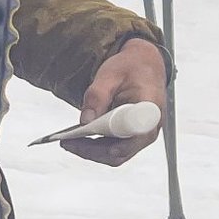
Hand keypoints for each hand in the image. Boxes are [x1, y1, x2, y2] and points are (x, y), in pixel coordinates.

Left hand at [64, 39, 166, 166]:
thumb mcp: (110, 74)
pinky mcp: (133, 137)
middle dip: (92, 150)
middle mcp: (150, 127)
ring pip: (117, 154)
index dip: (116, 143)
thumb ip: (97, 96)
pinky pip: (115, 148)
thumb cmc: (132, 67)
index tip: (93, 141)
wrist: (145, 64)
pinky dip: (97, 147)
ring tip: (69, 142)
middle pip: (122, 151)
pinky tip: (79, 139)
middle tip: (68, 142)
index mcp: (149, 108)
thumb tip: (85, 121)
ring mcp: (142, 135)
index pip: (136, 134)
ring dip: (92, 151)